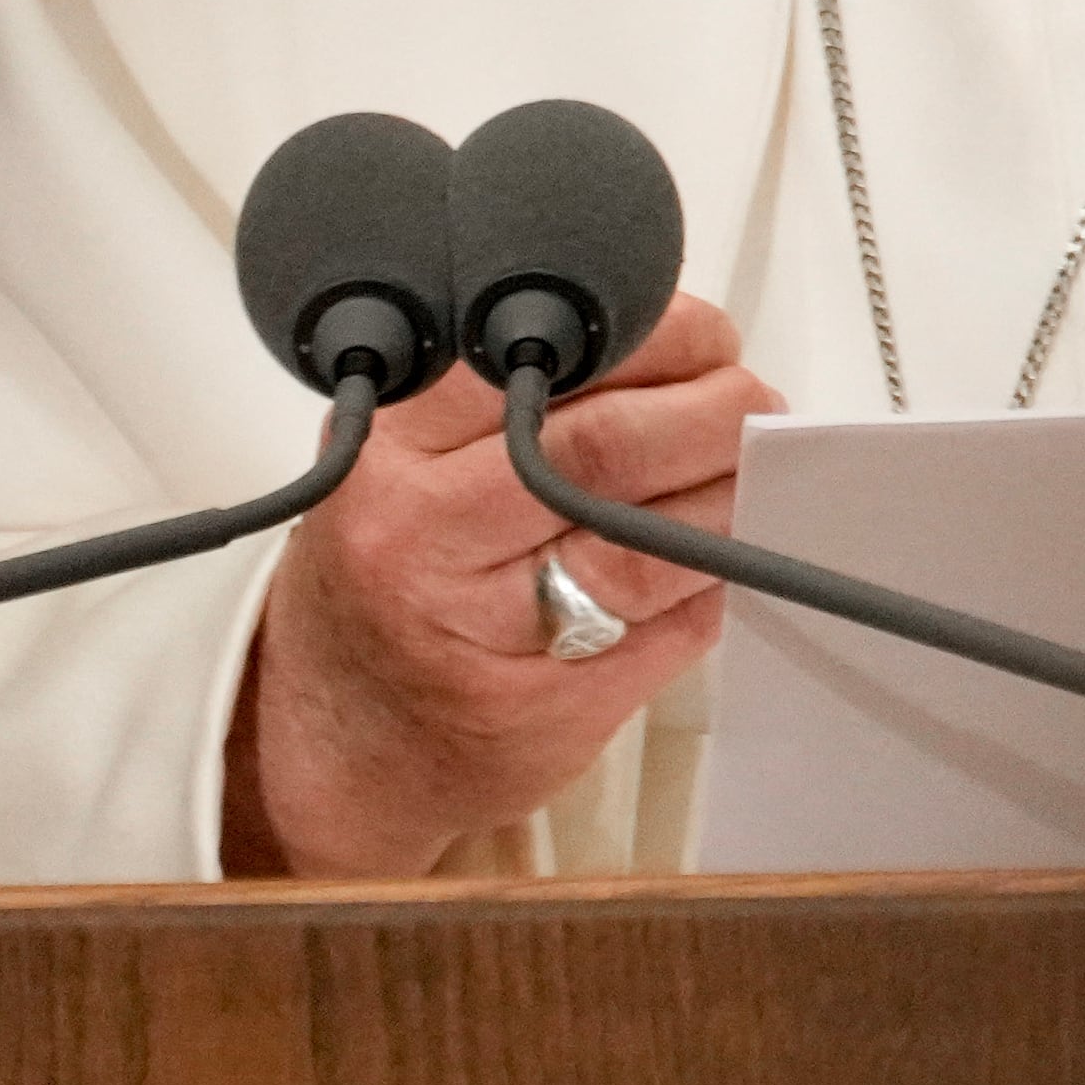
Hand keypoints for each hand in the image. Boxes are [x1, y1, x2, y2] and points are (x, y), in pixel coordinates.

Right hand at [221, 293, 778, 876]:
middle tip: (751, 401)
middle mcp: (423, 534)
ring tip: (752, 471)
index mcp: (389, 446)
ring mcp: (485, 630)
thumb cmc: (380, 580)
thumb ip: (496, 402)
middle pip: (606, 447)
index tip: (702, 339)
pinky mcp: (548, 707)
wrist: (332, 745)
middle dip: (711, 412)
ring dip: (730, 498)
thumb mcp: (393, 462)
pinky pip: (668, 628)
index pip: (542, 360)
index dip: (652, 339)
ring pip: (647, 545)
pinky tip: (729, 552)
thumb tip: (664, 348)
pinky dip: (717, 579)